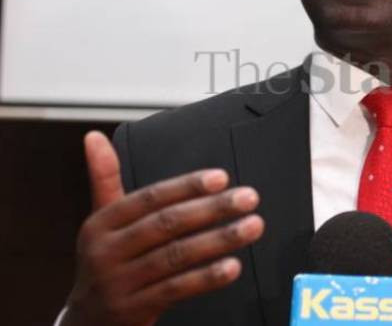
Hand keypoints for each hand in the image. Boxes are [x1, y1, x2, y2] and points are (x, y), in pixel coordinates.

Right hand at [62, 131, 264, 325]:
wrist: (87, 319)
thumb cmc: (106, 260)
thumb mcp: (101, 220)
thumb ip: (104, 178)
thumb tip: (94, 136)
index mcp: (102, 223)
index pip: (149, 198)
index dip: (186, 186)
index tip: (221, 177)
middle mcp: (108, 251)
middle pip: (167, 224)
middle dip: (212, 209)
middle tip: (247, 198)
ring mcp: (120, 282)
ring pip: (176, 256)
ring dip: (219, 240)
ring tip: (251, 227)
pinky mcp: (135, 308)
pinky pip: (177, 289)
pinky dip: (207, 277)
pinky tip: (232, 266)